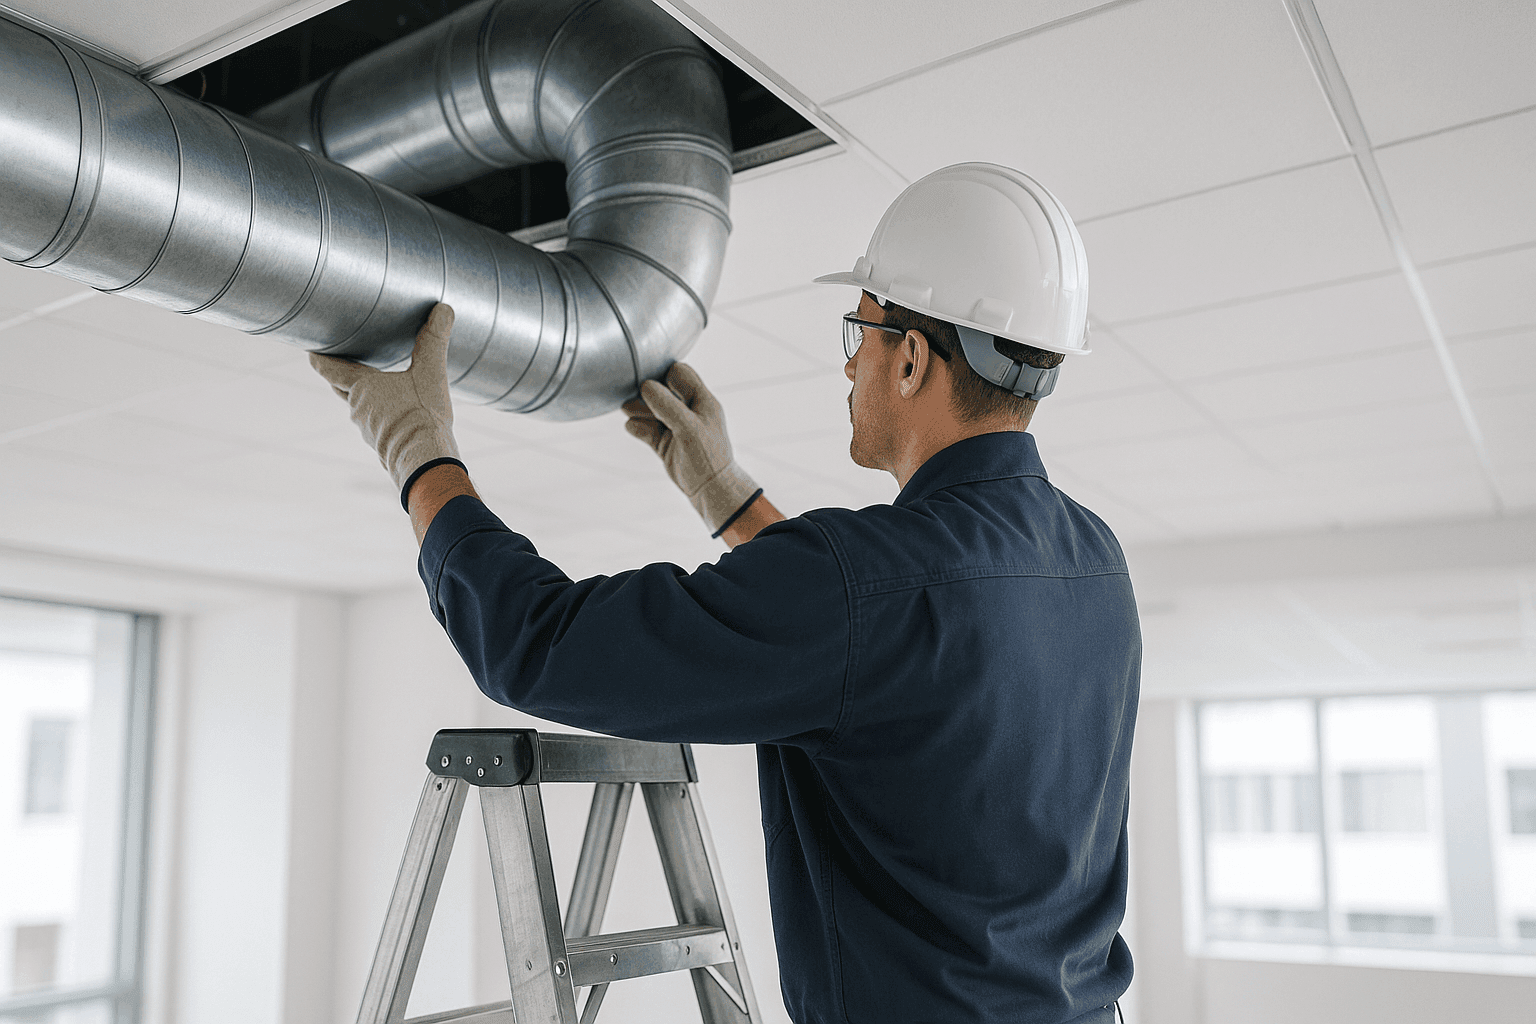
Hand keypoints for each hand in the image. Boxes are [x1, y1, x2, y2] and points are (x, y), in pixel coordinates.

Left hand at [311, 303, 461, 508]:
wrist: (425, 462)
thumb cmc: (422, 417)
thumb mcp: (432, 374)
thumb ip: (434, 340)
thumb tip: (443, 309)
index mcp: (363, 388)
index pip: (329, 369)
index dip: (318, 357)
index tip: (309, 348)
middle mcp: (359, 409)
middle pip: (341, 388)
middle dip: (339, 375)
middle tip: (341, 361)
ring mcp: (369, 430)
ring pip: (361, 408)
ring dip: (364, 396)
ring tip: (374, 385)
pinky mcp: (383, 445)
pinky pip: (377, 424)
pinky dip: (381, 414)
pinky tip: (396, 413)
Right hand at [623, 362, 759, 535]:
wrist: (710, 490)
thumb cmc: (707, 456)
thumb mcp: (688, 427)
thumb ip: (667, 405)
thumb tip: (645, 386)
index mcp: (701, 400)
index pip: (679, 373)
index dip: (664, 375)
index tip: (653, 386)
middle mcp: (687, 410)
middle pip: (660, 389)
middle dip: (646, 393)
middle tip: (636, 398)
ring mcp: (674, 427)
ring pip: (650, 409)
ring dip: (637, 408)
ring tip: (628, 410)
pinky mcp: (664, 443)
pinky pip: (645, 428)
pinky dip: (637, 426)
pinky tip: (633, 428)